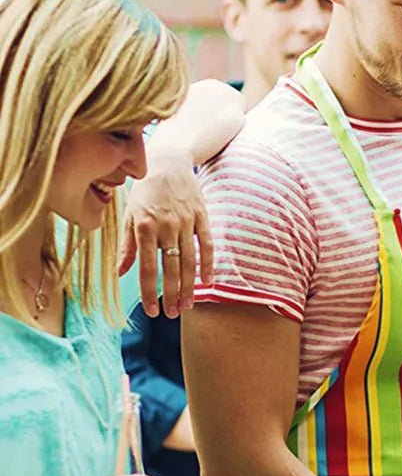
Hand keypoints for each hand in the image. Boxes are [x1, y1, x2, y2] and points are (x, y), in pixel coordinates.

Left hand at [119, 145, 213, 319]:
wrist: (168, 161)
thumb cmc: (145, 190)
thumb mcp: (129, 214)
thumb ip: (127, 245)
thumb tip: (119, 272)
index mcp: (144, 227)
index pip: (146, 267)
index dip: (149, 291)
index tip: (151, 311)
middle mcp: (166, 226)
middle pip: (171, 269)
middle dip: (171, 294)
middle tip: (171, 314)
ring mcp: (186, 222)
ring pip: (190, 261)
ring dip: (189, 286)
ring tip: (187, 305)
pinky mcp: (202, 217)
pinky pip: (207, 245)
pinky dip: (209, 265)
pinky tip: (208, 282)